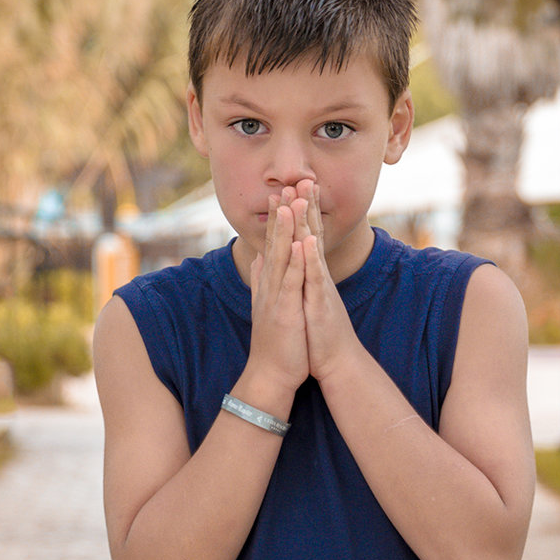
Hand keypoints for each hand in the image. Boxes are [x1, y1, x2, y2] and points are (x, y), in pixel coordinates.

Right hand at [244, 187, 309, 400]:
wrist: (270, 374)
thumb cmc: (275, 342)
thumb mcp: (268, 305)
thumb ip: (263, 280)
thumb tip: (259, 258)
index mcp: (270, 283)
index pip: (273, 244)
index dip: (277, 219)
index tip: (280, 193)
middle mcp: (270, 285)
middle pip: (275, 242)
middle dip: (281, 213)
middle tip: (285, 184)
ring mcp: (276, 296)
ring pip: (281, 255)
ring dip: (286, 229)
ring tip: (290, 202)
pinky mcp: (285, 310)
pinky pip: (290, 280)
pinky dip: (294, 260)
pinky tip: (299, 242)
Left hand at [295, 180, 362, 383]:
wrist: (337, 361)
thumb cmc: (321, 333)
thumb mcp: (308, 299)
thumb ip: (303, 278)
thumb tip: (296, 261)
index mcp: (312, 274)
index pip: (306, 236)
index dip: (301, 212)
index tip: (294, 187)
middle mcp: (318, 275)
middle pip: (313, 234)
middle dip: (308, 206)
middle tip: (304, 177)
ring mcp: (321, 286)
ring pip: (314, 249)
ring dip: (309, 222)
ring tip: (304, 197)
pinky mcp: (321, 302)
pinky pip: (315, 277)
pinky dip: (311, 258)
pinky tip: (308, 240)